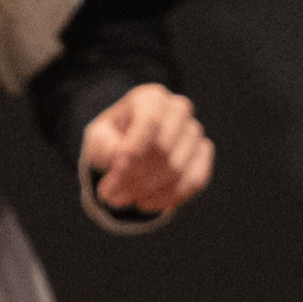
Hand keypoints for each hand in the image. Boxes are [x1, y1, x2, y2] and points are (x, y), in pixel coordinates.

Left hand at [77, 86, 215, 224]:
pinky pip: (194, 181)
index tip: (116, 172)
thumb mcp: (98, 137)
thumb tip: (118, 158)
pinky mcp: (204, 154)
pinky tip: (145, 203)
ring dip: (146, 191)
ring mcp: (195, 132)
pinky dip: (168, 198)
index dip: (135, 149)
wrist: (132, 146)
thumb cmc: (113, 138)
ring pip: (177, 170)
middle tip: (109, 195)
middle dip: (134, 177)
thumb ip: (103, 144)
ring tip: (121, 199)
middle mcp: (178, 110)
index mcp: (151, 98)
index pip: (151, 122)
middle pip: (163, 150)